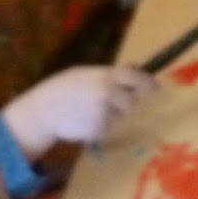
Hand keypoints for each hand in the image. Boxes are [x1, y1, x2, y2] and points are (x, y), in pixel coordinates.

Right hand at [0, 67, 156, 160]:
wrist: (43, 111)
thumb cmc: (63, 88)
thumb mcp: (85, 73)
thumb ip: (110, 73)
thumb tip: (135, 68)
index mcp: (106, 76)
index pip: (136, 78)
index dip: (147, 83)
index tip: (154, 88)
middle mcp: (109, 94)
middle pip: (131, 101)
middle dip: (123, 102)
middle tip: (104, 100)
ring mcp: (105, 113)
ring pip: (118, 116)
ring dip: (109, 114)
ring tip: (87, 110)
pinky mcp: (99, 130)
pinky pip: (107, 127)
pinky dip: (99, 126)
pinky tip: (83, 120)